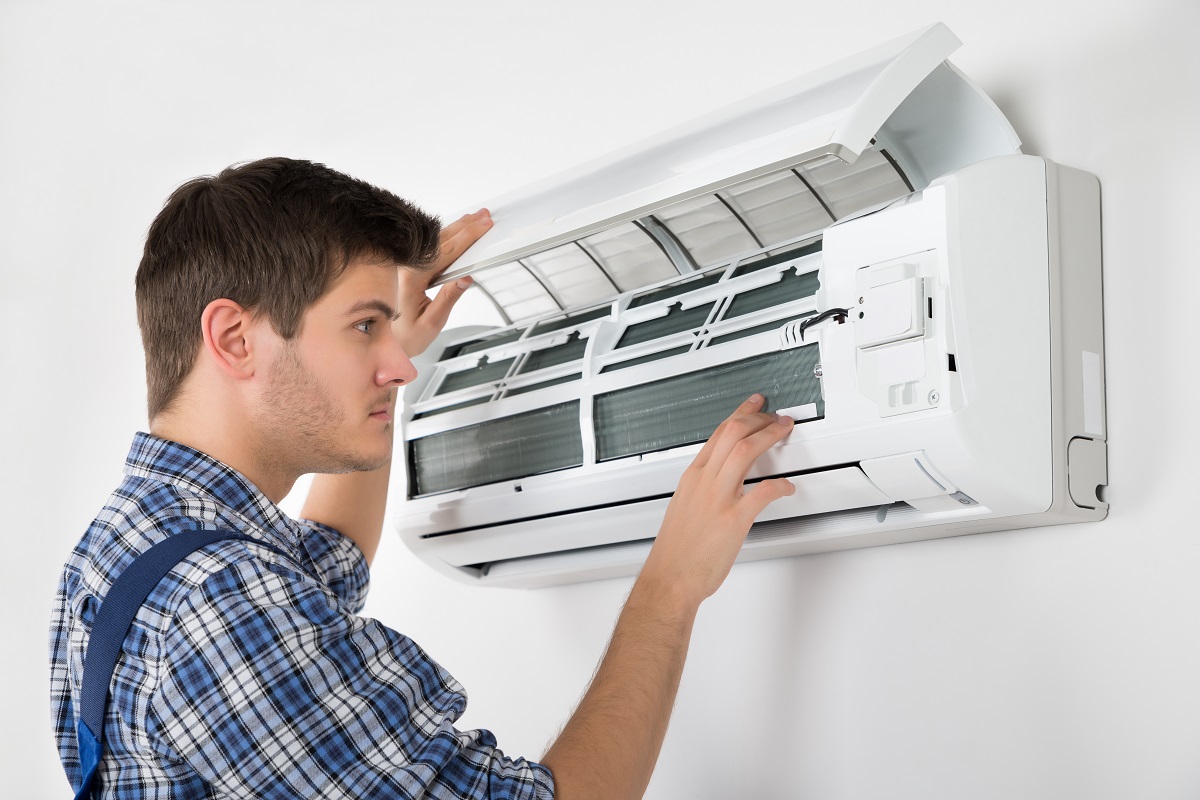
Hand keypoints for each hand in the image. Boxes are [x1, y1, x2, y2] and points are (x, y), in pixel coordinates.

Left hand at [393, 209, 492, 356]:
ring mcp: (403, 266)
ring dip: (454, 229)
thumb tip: (466, 278)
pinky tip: (452, 233)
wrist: (378, 342)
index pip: (446, 252)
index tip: (482, 227)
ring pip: (432, 241)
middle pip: (440, 240)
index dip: (467, 237)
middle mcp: (405, 267)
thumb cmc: (403, 336)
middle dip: (464, 226)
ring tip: (473, 220)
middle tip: (483, 217)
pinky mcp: (404, 268)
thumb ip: (449, 298)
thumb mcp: (431, 323)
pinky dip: (442, 238)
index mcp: (411, 279)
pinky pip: (426, 248)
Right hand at [640, 394, 795, 605]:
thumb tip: (719, 482)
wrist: (669, 579)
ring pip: (745, 451)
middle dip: (758, 418)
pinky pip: (763, 492)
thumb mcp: (683, 508)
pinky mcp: (733, 520)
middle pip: (732, 434)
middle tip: (775, 416)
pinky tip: (788, 487)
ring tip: (783, 432)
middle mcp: (704, 482)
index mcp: (692, 478)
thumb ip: (702, 490)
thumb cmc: (676, 552)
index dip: (739, 414)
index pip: (717, 434)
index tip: (753, 405)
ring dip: (769, 436)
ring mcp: (718, 499)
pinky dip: (781, 485)